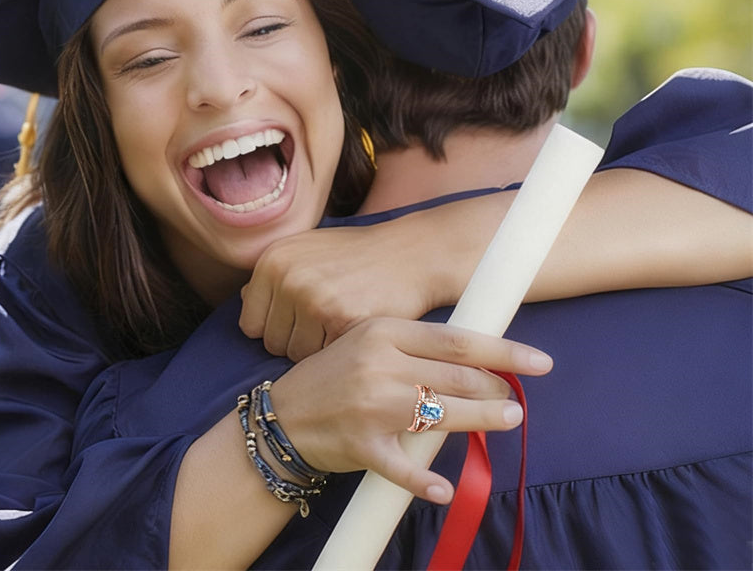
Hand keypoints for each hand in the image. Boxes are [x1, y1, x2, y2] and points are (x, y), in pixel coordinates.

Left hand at [240, 219, 453, 360]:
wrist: (412, 253)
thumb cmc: (360, 255)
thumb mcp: (311, 248)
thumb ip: (277, 273)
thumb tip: (243, 299)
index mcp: (273, 259)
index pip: (250, 322)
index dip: (277, 327)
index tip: (301, 320)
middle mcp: (287, 276)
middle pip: (270, 343)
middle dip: (296, 341)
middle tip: (326, 323)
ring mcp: (314, 298)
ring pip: (295, 355)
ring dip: (317, 350)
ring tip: (341, 325)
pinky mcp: (341, 319)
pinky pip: (324, 358)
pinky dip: (339, 353)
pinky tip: (355, 330)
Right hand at [270, 317, 552, 503]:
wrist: (283, 415)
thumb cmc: (335, 374)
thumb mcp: (370, 342)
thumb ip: (416, 348)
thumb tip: (475, 359)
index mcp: (384, 331)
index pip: (455, 340)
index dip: (502, 351)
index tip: (539, 361)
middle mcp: (380, 364)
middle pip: (454, 377)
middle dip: (494, 388)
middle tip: (514, 398)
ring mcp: (370, 406)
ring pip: (440, 415)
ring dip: (480, 421)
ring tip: (507, 420)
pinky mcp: (361, 445)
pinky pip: (401, 467)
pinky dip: (424, 481)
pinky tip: (444, 490)